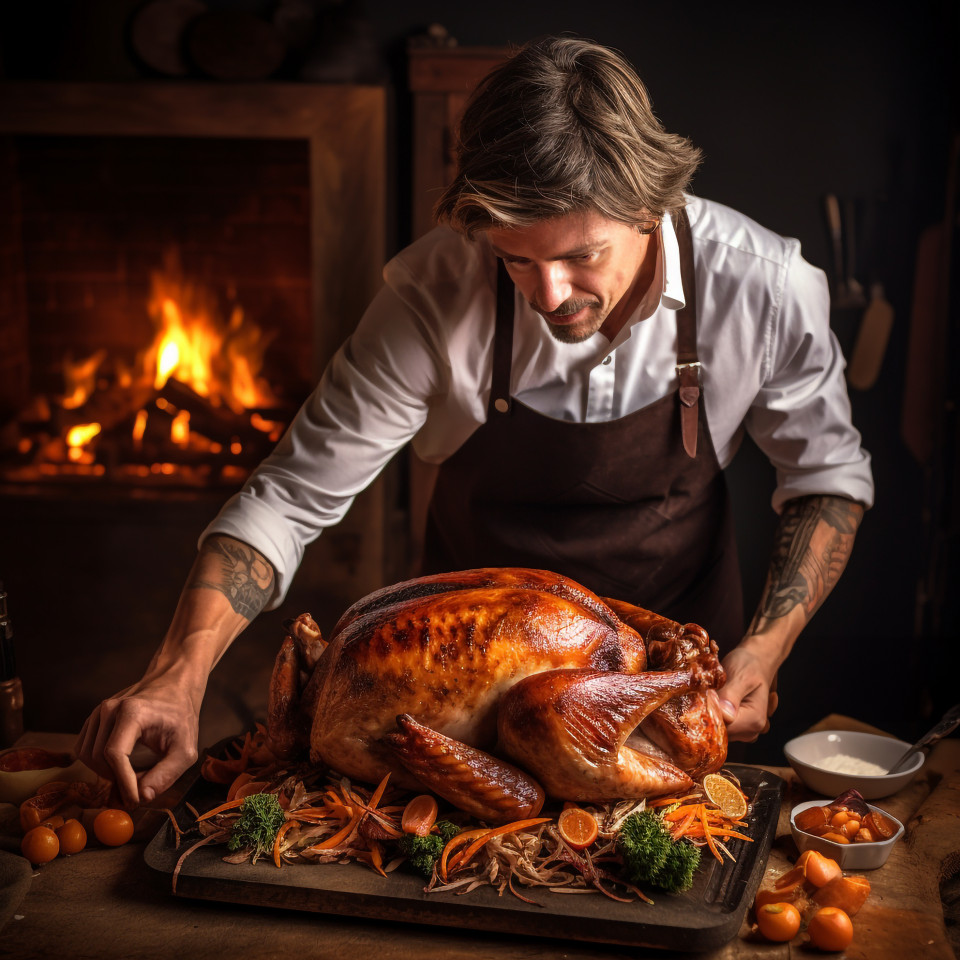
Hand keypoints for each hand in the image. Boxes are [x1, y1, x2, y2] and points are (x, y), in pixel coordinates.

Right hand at [75, 667, 202, 807]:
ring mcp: (99, 712)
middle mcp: (109, 708)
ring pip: (87, 755)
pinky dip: (98, 764)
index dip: (122, 782)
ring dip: (105, 773)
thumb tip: (142, 796)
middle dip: (116, 780)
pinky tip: (120, 767)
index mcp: (132, 712)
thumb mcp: (185, 747)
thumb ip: (167, 774)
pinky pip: (85, 749)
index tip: (135, 800)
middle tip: (137, 792)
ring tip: (131, 778)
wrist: (173, 687)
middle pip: (98, 757)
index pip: (114, 754)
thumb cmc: (181, 716)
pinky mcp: (94, 718)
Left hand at [716, 643, 778, 741]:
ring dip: (709, 711)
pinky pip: (716, 724)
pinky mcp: (734, 726)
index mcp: (754, 720)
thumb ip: (731, 695)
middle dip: (707, 713)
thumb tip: (724, 715)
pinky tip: (716, 696)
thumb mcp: (741, 675)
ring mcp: (742, 730)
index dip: (707, 714)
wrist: (755, 661)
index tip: (702, 696)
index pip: (722, 729)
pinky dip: (711, 711)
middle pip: (718, 731)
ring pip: (715, 728)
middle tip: (708, 690)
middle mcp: (750, 731)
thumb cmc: (749, 665)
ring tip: (715, 690)